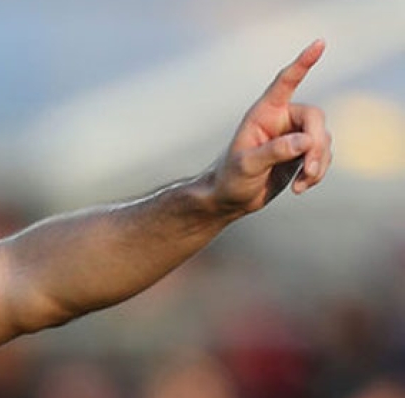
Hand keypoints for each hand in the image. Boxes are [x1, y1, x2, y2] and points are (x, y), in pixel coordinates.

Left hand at [207, 39, 332, 215]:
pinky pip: (323, 156)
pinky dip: (317, 173)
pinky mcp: (302, 153)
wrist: (230, 198)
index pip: (285, 83)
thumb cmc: (230, 178)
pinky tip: (300, 189)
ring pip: (323, 140)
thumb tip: (305, 141)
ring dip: (318, 164)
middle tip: (309, 170)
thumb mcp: (246, 165)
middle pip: (315, 118)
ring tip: (300, 185)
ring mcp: (294, 135)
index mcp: (263, 113)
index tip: (319, 43)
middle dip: (316, 145)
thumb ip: (273, 151)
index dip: (302, 63)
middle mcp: (281, 119)